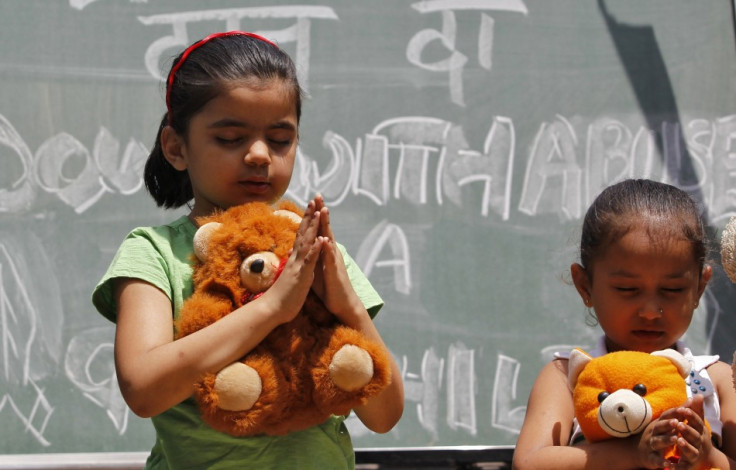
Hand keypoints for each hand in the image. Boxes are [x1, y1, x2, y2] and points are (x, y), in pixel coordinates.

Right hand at [259, 199, 324, 323]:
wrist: (271, 309)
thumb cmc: (281, 296)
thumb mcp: (289, 276)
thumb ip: (291, 265)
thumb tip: (290, 257)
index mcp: (295, 259)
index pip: (301, 236)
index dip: (306, 222)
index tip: (311, 208)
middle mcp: (296, 258)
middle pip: (303, 233)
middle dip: (309, 217)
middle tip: (314, 200)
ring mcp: (298, 265)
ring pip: (306, 242)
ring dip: (313, 227)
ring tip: (319, 212)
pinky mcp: (302, 275)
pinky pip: (309, 260)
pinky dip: (315, 249)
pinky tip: (321, 239)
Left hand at [310, 194, 364, 323]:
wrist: (342, 304)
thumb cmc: (329, 287)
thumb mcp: (317, 268)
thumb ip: (313, 255)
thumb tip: (305, 247)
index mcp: (325, 251)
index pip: (319, 229)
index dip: (315, 215)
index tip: (311, 200)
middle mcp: (331, 252)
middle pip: (325, 228)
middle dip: (322, 212)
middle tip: (318, 196)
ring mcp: (334, 261)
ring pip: (330, 239)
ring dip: (327, 225)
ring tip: (324, 210)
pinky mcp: (334, 272)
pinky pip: (330, 259)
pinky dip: (328, 249)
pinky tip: (325, 240)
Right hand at [635, 412, 680, 468]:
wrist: (638, 450)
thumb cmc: (658, 434)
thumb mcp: (667, 423)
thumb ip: (680, 412)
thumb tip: (692, 398)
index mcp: (659, 424)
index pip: (665, 416)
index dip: (673, 413)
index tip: (683, 409)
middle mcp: (653, 433)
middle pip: (660, 427)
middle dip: (668, 424)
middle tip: (677, 422)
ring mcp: (651, 445)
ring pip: (657, 441)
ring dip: (666, 440)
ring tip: (676, 439)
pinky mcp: (650, 458)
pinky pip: (655, 460)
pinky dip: (661, 461)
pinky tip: (669, 464)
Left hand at [670, 395, 711, 469]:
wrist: (705, 459)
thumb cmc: (697, 437)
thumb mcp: (696, 424)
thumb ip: (695, 410)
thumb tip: (698, 395)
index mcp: (700, 431)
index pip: (697, 422)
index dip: (691, 416)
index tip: (684, 409)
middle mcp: (699, 443)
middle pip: (694, 436)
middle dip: (687, 430)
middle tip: (678, 424)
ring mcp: (695, 454)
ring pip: (691, 451)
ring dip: (685, 446)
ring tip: (678, 441)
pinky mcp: (689, 465)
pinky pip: (684, 466)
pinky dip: (678, 466)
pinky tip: (670, 464)